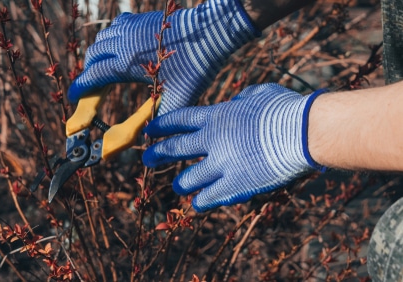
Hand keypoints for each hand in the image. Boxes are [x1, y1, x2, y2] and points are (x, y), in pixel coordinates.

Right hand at [68, 0, 259, 114]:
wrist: (210, 33)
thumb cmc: (195, 67)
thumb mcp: (178, 98)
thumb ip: (161, 119)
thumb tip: (148, 139)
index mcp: (126, 63)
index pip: (93, 76)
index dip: (80, 88)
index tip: (73, 97)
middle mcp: (123, 42)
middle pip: (92, 57)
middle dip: (88, 73)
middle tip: (90, 88)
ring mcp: (130, 28)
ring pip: (101, 40)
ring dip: (97, 56)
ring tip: (101, 70)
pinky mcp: (139, 20)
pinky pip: (114, 27)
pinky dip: (109, 39)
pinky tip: (117, 48)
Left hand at [142, 83, 325, 211]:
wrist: (304, 132)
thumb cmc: (286, 109)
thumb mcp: (259, 94)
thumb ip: (242, 100)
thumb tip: (236, 101)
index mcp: (217, 116)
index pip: (180, 121)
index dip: (162, 126)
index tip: (150, 132)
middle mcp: (212, 140)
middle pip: (176, 149)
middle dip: (158, 154)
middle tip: (146, 159)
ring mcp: (222, 164)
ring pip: (189, 178)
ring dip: (181, 183)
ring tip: (178, 187)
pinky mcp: (235, 185)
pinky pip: (210, 196)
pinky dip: (201, 200)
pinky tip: (197, 203)